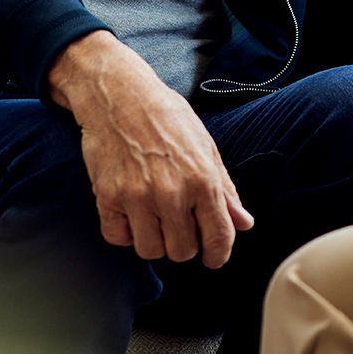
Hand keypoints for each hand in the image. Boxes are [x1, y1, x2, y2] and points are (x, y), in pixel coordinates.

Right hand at [47, 31, 253, 267]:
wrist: (119, 95)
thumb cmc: (166, 116)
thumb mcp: (206, 146)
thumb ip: (225, 189)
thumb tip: (244, 223)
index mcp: (202, 179)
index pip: (218, 237)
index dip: (218, 255)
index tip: (213, 258)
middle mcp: (171, 193)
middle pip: (182, 251)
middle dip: (185, 244)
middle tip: (179, 226)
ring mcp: (137, 197)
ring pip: (150, 251)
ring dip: (155, 241)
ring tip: (155, 220)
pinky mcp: (108, 197)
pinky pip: (118, 238)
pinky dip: (125, 232)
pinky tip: (131, 214)